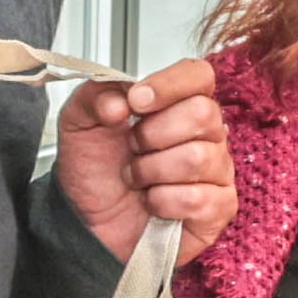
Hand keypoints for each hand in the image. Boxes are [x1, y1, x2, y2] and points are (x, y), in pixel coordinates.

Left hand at [58, 57, 234, 255]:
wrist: (87, 221)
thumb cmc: (94, 171)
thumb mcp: (79, 123)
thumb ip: (94, 96)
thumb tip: (119, 100)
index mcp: (177, 104)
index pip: (198, 75)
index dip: (170, 84)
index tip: (136, 102)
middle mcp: (205, 133)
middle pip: (202, 113)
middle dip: (151, 135)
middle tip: (132, 149)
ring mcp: (217, 170)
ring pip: (197, 158)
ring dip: (151, 171)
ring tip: (138, 178)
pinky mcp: (219, 208)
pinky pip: (198, 198)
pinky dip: (162, 202)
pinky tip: (152, 202)